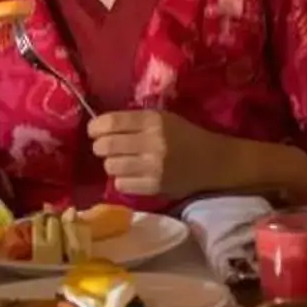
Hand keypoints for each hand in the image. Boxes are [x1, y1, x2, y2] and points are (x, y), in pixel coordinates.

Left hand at [85, 110, 251, 201]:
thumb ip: (134, 122)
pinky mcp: (155, 187)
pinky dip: (123, 180)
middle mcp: (153, 142)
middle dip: (101, 147)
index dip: (95, 127)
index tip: (94, 131)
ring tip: (123, 162)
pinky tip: (133, 175)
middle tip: (106, 148)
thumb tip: (99, 127)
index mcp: (153, 121)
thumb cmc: (184, 136)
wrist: (213, 161)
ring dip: (112, 164)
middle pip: (106, 146)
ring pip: (110, 167)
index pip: (111, 122)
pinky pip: (121, 184)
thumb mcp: (162, 119)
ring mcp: (154, 167)